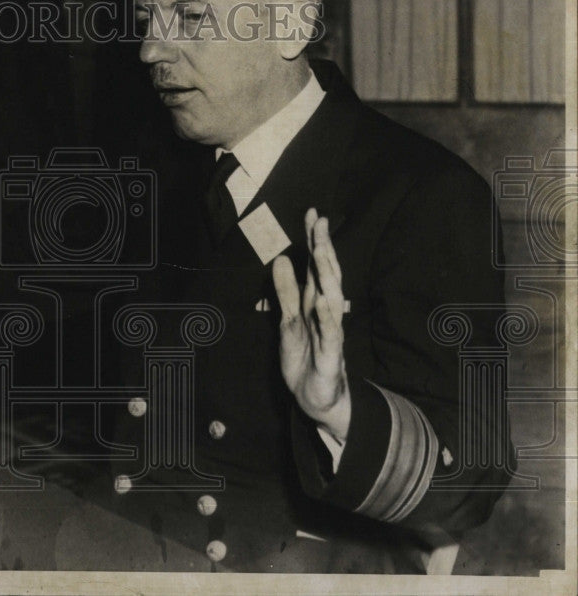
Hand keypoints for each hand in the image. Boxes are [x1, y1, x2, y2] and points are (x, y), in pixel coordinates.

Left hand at [272, 208, 350, 441]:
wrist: (316, 398)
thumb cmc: (305, 359)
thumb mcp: (288, 321)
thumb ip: (286, 292)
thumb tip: (281, 259)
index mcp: (315, 304)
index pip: (317, 266)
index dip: (315, 241)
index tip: (312, 214)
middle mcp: (326, 314)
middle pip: (326, 275)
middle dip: (323, 248)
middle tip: (320, 221)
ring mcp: (330, 333)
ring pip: (332, 299)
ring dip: (328, 275)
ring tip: (322, 250)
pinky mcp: (331, 356)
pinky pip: (330, 334)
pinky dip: (328, 318)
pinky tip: (325, 301)